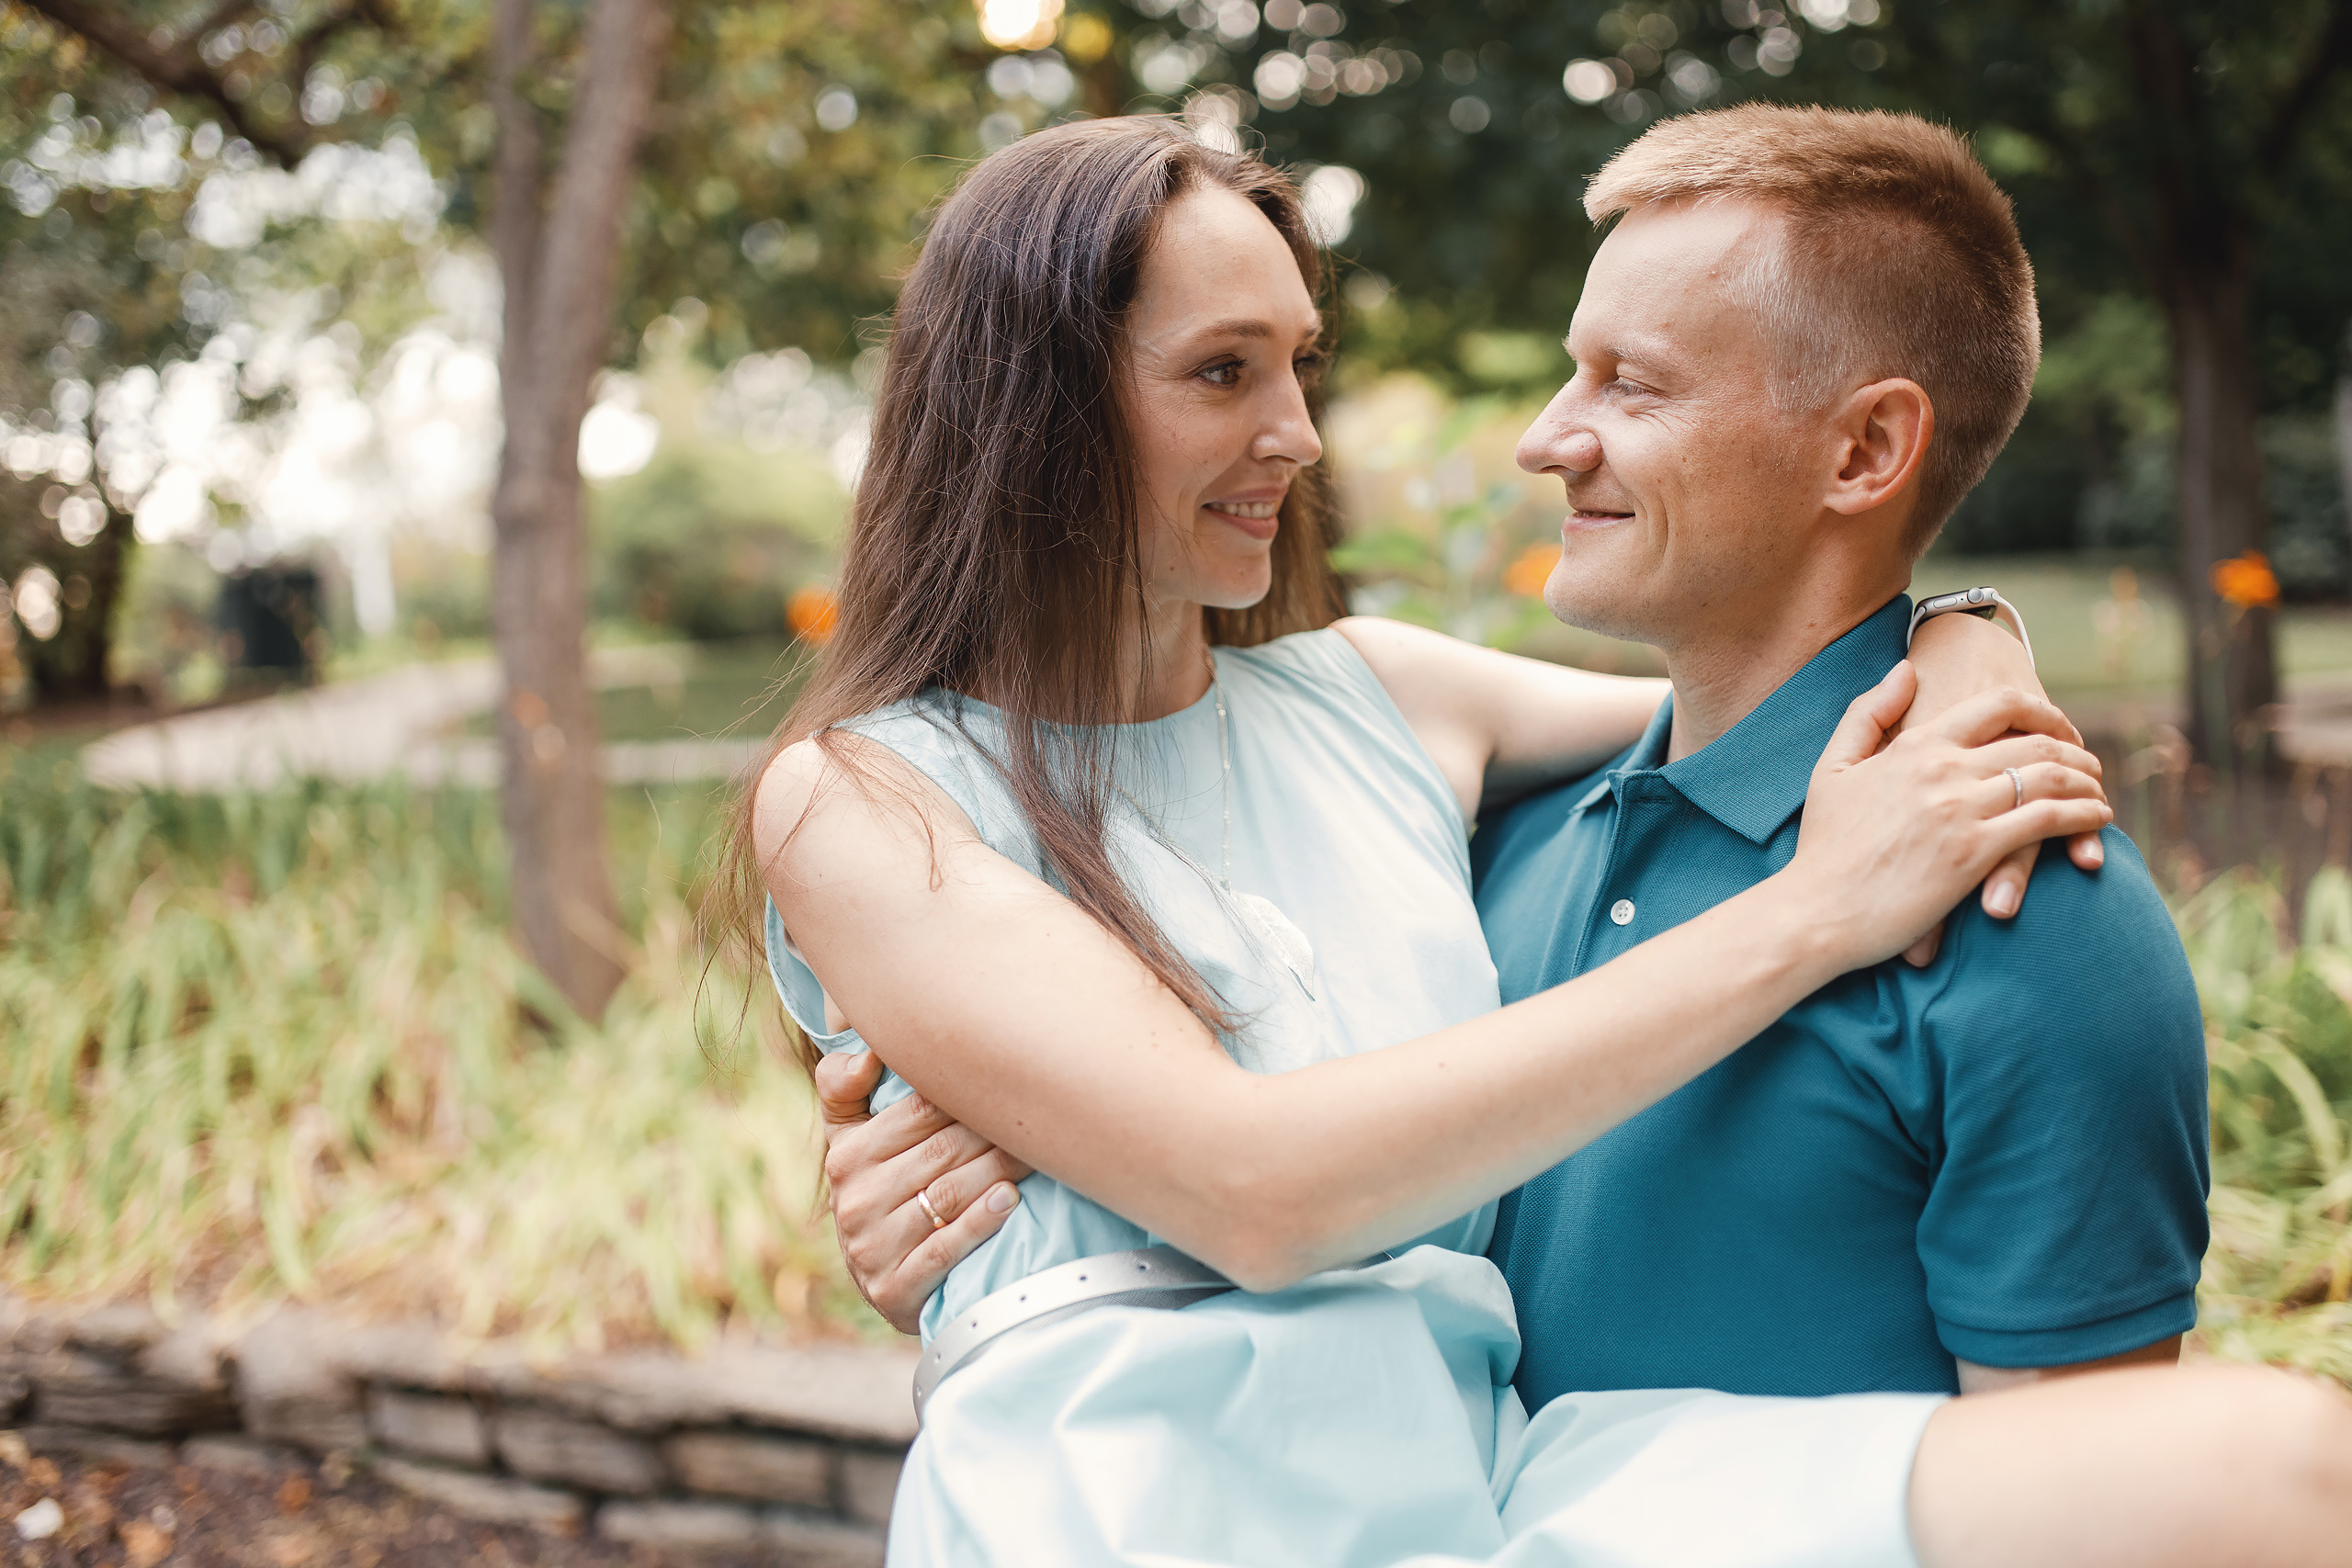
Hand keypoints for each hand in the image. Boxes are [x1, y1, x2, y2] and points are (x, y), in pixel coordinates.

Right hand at [816, 1048, 1030, 1334]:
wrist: (886, 1283)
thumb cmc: (881, 1192)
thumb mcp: (851, 1140)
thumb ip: (844, 1089)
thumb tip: (867, 1055)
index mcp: (846, 1157)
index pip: (918, 1112)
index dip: (967, 1095)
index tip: (1009, 1082)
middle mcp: (854, 1202)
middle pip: (942, 1153)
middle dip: (993, 1133)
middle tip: (1037, 1119)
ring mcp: (872, 1249)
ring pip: (948, 1196)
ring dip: (998, 1171)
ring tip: (1035, 1155)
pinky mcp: (894, 1289)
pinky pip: (945, 1249)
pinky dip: (980, 1222)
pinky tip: (1009, 1200)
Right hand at [1789, 663, 2112, 971]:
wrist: (1815, 910)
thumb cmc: (1822, 847)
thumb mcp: (1832, 767)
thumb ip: (1868, 713)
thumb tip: (1906, 671)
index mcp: (1915, 746)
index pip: (1999, 705)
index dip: (2043, 711)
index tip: (2061, 728)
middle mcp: (1943, 769)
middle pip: (2035, 742)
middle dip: (2076, 751)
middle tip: (2092, 767)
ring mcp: (1960, 809)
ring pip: (2049, 777)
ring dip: (2087, 782)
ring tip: (2099, 794)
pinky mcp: (1974, 853)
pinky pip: (2047, 821)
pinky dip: (2082, 817)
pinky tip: (2094, 822)